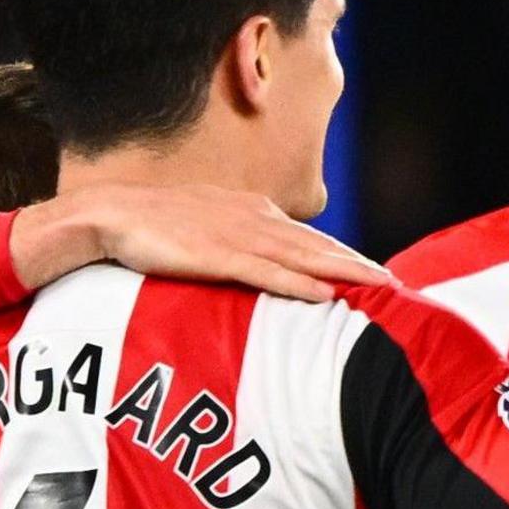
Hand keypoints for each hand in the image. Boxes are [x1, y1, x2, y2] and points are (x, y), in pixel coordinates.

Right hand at [8, 184, 389, 302]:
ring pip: (303, 257)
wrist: (111, 213)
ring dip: (343, 274)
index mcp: (254, 211)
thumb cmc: (154, 225)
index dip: (346, 257)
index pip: (310, 238)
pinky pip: (267, 273)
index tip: (377, 274)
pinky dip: (299, 284)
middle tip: (397, 285)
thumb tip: (265, 264)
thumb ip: (240, 241)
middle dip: (359, 265)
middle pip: (318, 246)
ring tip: (378, 288)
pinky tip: (325, 297)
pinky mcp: (217, 255)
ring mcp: (238, 236)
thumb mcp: (208, 226)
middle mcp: (254, 219)